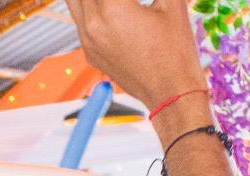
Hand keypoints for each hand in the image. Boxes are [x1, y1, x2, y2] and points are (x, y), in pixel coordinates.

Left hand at [66, 0, 205, 115]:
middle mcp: (93, 24)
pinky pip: (80, 21)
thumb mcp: (171, 5)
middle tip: (122, 0)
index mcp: (112, 8)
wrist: (170, 93)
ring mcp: (87, 40)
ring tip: (110, 2)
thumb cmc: (175, 49)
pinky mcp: (90, 53)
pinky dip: (89, 8)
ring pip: (74, 2)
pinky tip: (107, 9)